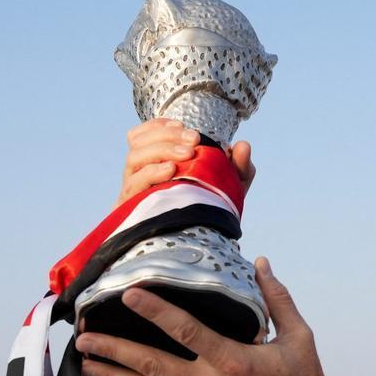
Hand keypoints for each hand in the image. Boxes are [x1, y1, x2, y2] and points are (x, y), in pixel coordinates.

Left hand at [76, 258, 347, 375]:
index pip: (186, 331)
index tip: (129, 294)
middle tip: (82, 335)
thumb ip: (278, 299)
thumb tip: (261, 263)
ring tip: (83, 361)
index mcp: (233, 361)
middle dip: (113, 349)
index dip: (155, 311)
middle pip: (151, 364)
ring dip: (113, 374)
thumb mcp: (299, 337)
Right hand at [117, 118, 256, 205]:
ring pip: (133, 158)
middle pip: (137, 143)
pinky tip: (171, 171)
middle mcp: (139, 176)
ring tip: (187, 154)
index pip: (140, 136)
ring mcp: (134, 192)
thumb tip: (243, 145)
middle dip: (167, 136)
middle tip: (194, 139)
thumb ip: (239, 167)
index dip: (157, 126)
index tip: (182, 126)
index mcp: (153, 165)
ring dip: (161, 150)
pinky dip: (152, 173)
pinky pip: (134, 184)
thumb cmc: (209, 212)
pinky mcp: (132, 209)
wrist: (197, 249)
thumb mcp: (228, 188)